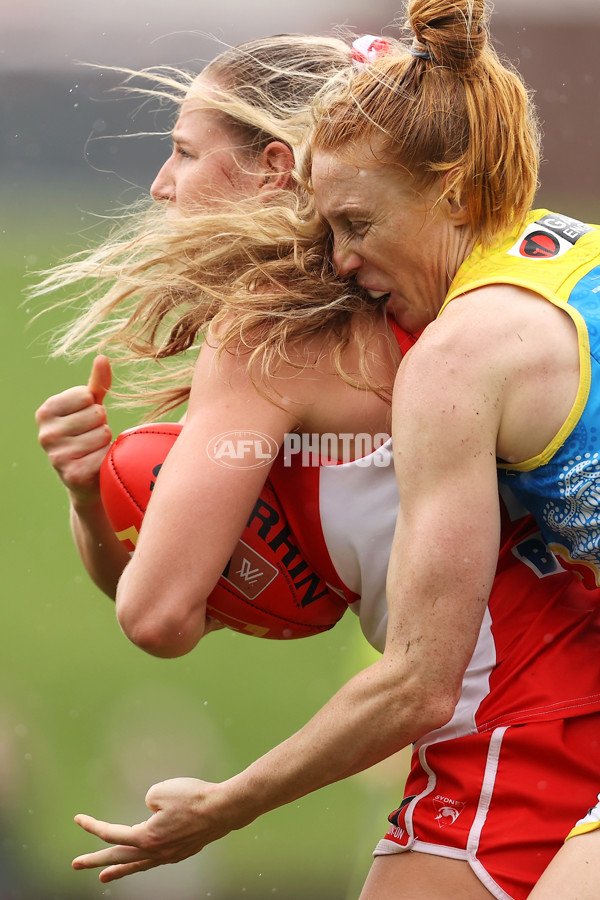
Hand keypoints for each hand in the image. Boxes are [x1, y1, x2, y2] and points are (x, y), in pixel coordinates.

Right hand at [36, 356, 112, 505]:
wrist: (87, 479)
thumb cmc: (89, 435)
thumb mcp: (90, 407)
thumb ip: (97, 384)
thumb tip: (102, 357)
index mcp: (45, 411)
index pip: (87, 395)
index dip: (94, 407)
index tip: (86, 420)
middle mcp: (45, 434)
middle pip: (97, 414)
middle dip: (101, 425)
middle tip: (92, 438)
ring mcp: (57, 456)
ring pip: (103, 434)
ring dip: (106, 442)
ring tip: (94, 451)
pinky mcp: (72, 474)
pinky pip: (105, 455)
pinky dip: (108, 459)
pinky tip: (97, 465)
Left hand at [72, 777, 236, 881]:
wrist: (224, 809)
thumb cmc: (193, 796)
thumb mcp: (162, 790)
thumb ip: (149, 800)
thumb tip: (151, 810)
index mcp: (146, 837)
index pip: (111, 834)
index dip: (92, 827)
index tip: (77, 819)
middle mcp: (155, 852)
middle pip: (118, 857)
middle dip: (95, 861)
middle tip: (75, 865)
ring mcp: (169, 855)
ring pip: (137, 865)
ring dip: (118, 869)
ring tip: (103, 877)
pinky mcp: (182, 852)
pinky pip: (153, 861)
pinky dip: (141, 862)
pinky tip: (141, 861)